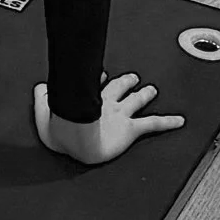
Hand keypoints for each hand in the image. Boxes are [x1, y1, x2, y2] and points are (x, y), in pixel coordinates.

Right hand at [34, 74, 186, 164]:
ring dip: (144, 94)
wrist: (78, 145)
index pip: (95, 84)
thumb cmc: (61, 134)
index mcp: (86, 100)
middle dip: (126, 81)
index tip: (102, 74)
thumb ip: (41, 99)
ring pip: (135, 101)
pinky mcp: (130, 129)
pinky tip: (179, 121)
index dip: (99, 78)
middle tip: (133, 77)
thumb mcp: (43, 114)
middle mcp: (106, 104)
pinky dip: (168, 122)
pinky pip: (153, 124)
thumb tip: (40, 88)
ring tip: (152, 90)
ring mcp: (119, 115)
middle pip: (118, 88)